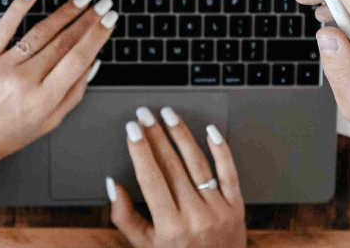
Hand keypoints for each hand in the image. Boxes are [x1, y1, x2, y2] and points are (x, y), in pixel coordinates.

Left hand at [0, 0, 117, 189]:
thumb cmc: (5, 136)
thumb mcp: (48, 123)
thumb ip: (73, 93)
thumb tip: (93, 63)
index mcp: (44, 99)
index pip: (78, 59)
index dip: (97, 35)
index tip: (110, 19)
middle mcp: (25, 80)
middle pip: (63, 42)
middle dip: (87, 19)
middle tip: (103, 3)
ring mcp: (3, 67)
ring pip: (40, 32)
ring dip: (65, 12)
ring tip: (83, 0)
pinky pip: (5, 27)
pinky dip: (20, 6)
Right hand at [107, 107, 245, 247]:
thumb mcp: (145, 246)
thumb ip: (125, 216)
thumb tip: (113, 184)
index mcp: (170, 228)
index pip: (151, 179)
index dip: (140, 151)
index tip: (132, 129)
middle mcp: (196, 217)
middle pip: (172, 166)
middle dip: (156, 135)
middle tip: (144, 114)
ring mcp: (218, 210)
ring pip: (198, 163)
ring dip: (181, 134)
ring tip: (168, 115)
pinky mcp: (236, 207)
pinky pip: (229, 173)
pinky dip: (221, 150)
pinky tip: (210, 130)